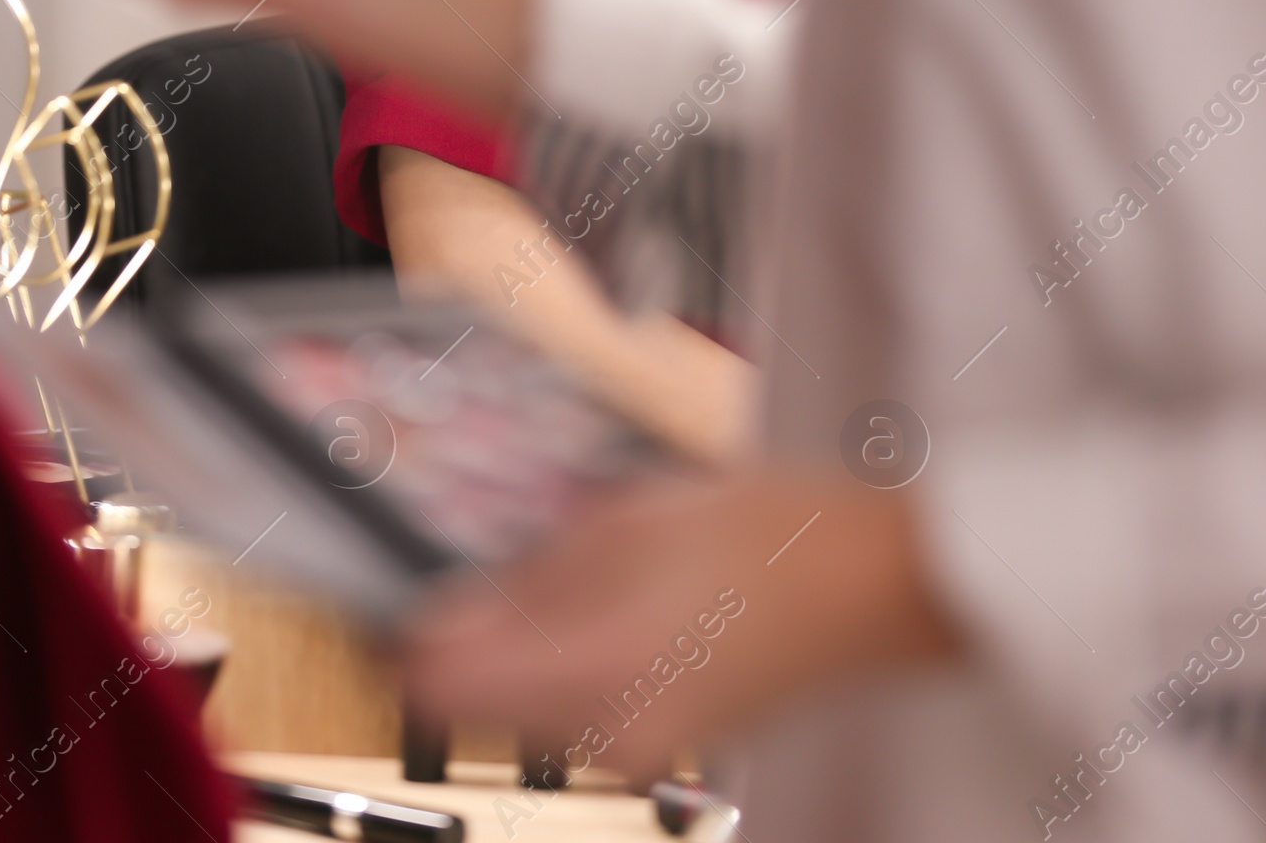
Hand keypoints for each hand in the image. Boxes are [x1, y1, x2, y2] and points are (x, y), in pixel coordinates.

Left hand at [403, 465, 960, 777]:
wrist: (874, 586)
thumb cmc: (776, 536)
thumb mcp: (631, 519)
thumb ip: (529, 572)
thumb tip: (443, 604)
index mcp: (593, 671)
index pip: (439, 684)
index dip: (402, 633)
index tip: (391, 588)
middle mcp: (604, 732)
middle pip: (476, 701)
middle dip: (464, 632)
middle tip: (488, 558)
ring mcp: (634, 748)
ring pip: (520, 705)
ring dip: (516, 644)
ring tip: (570, 566)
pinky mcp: (659, 743)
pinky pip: (572, 710)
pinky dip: (564, 657)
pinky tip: (611, 597)